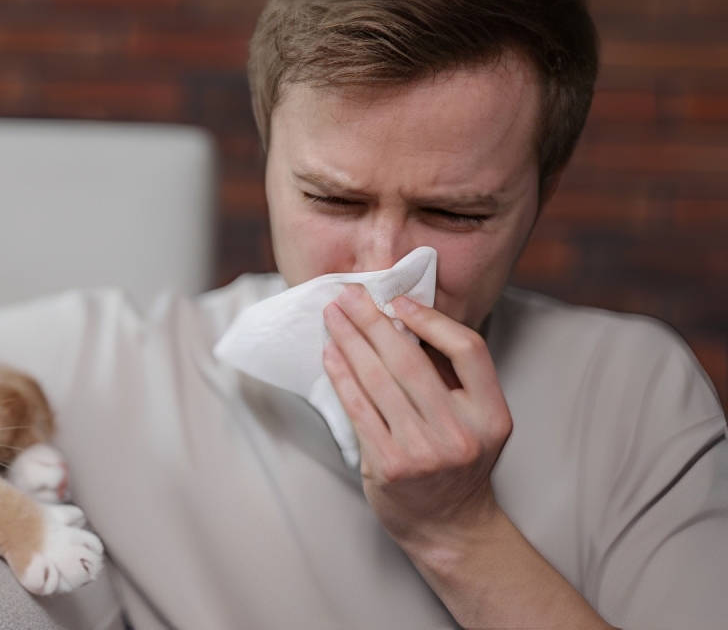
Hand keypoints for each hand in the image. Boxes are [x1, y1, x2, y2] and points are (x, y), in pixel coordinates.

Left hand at [321, 285, 511, 549]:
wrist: (448, 526)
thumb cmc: (456, 464)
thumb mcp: (477, 422)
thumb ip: (451, 378)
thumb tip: (405, 319)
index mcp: (491, 415)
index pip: (469, 351)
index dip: (433, 320)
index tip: (400, 302)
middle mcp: (461, 433)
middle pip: (411, 362)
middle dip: (373, 322)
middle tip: (349, 296)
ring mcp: (425, 452)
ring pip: (379, 382)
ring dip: (350, 342)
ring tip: (333, 317)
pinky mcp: (390, 465)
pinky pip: (359, 409)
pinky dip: (341, 377)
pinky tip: (330, 355)